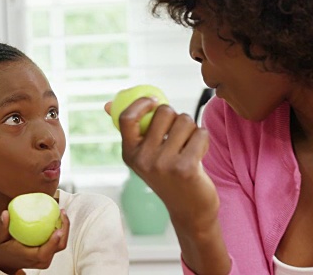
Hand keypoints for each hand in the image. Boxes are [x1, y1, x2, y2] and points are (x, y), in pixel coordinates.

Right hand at [0, 209, 69, 273]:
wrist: (2, 261)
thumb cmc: (0, 249)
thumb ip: (1, 226)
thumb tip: (5, 213)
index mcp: (30, 257)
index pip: (45, 252)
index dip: (54, 241)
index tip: (58, 229)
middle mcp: (41, 260)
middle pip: (59, 245)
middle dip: (64, 228)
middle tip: (62, 212)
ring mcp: (45, 258)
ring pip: (61, 243)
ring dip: (64, 227)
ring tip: (61, 212)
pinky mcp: (47, 254)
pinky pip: (57, 242)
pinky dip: (60, 230)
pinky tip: (57, 217)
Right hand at [105, 98, 218, 226]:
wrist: (190, 211)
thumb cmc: (168, 176)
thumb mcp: (145, 155)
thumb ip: (132, 130)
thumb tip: (108, 104)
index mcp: (129, 154)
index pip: (126, 118)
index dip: (141, 103)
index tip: (155, 100)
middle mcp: (143, 159)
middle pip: (164, 112)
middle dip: (176, 117)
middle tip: (179, 134)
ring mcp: (163, 164)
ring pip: (185, 121)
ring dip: (192, 129)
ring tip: (189, 147)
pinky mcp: (186, 168)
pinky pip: (200, 133)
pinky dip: (203, 139)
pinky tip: (199, 154)